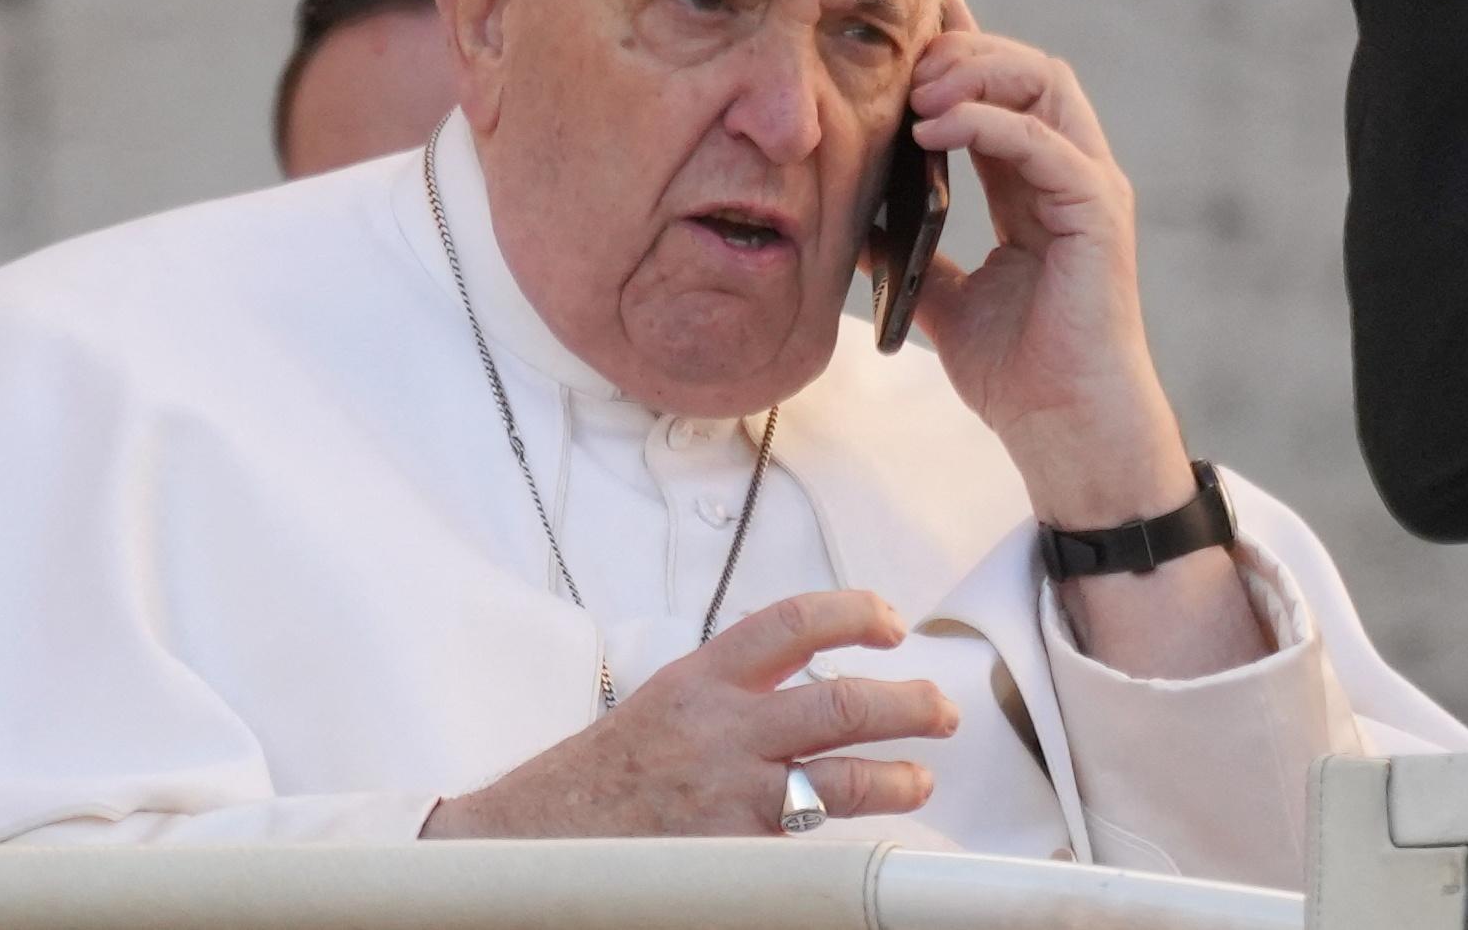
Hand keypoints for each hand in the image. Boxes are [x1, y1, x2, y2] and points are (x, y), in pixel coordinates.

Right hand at [421, 591, 955, 837]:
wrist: (527, 839)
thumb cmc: (593, 781)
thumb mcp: (657, 709)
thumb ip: (724, 697)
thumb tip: (795, 691)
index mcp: (698, 680)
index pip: (790, 623)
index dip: (852, 613)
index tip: (890, 620)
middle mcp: (719, 729)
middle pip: (839, 701)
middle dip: (905, 701)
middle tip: (939, 707)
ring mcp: (729, 794)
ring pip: (840, 778)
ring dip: (896, 776)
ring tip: (921, 777)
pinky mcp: (732, 853)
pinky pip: (808, 845)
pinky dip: (843, 847)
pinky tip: (867, 850)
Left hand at [903, 0, 1266, 677]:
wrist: (1061, 431)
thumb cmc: (1017, 372)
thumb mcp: (943, 299)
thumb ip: (911, 253)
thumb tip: (856, 224)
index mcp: (1033, 187)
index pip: (1001, 93)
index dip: (959, 52)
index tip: (906, 29)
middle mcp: (1068, 175)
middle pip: (1028, 70)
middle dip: (962, 53)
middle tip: (901, 67)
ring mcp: (1089, 190)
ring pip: (1046, 86)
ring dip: (975, 75)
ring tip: (915, 94)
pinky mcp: (1098, 215)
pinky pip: (1049, 144)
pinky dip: (991, 124)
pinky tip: (936, 130)